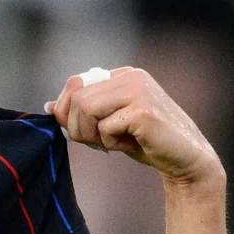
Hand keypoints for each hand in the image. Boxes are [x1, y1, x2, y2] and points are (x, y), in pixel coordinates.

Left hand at [47, 67, 223, 185]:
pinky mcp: (144, 112)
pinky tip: (131, 145)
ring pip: (85, 109)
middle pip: (77, 97)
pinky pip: (105, 127)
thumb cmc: (144, 141)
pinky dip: (111, 143)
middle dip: (76, 126)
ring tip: (114, 142)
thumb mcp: (108, 122)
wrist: (185, 159)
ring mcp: (139, 91)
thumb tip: (49, 106)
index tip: (77, 129)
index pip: (75, 83)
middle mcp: (132, 77)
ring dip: (92, 135)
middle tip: (96, 141)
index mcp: (123, 74)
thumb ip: (82, 111)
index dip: (66, 110)